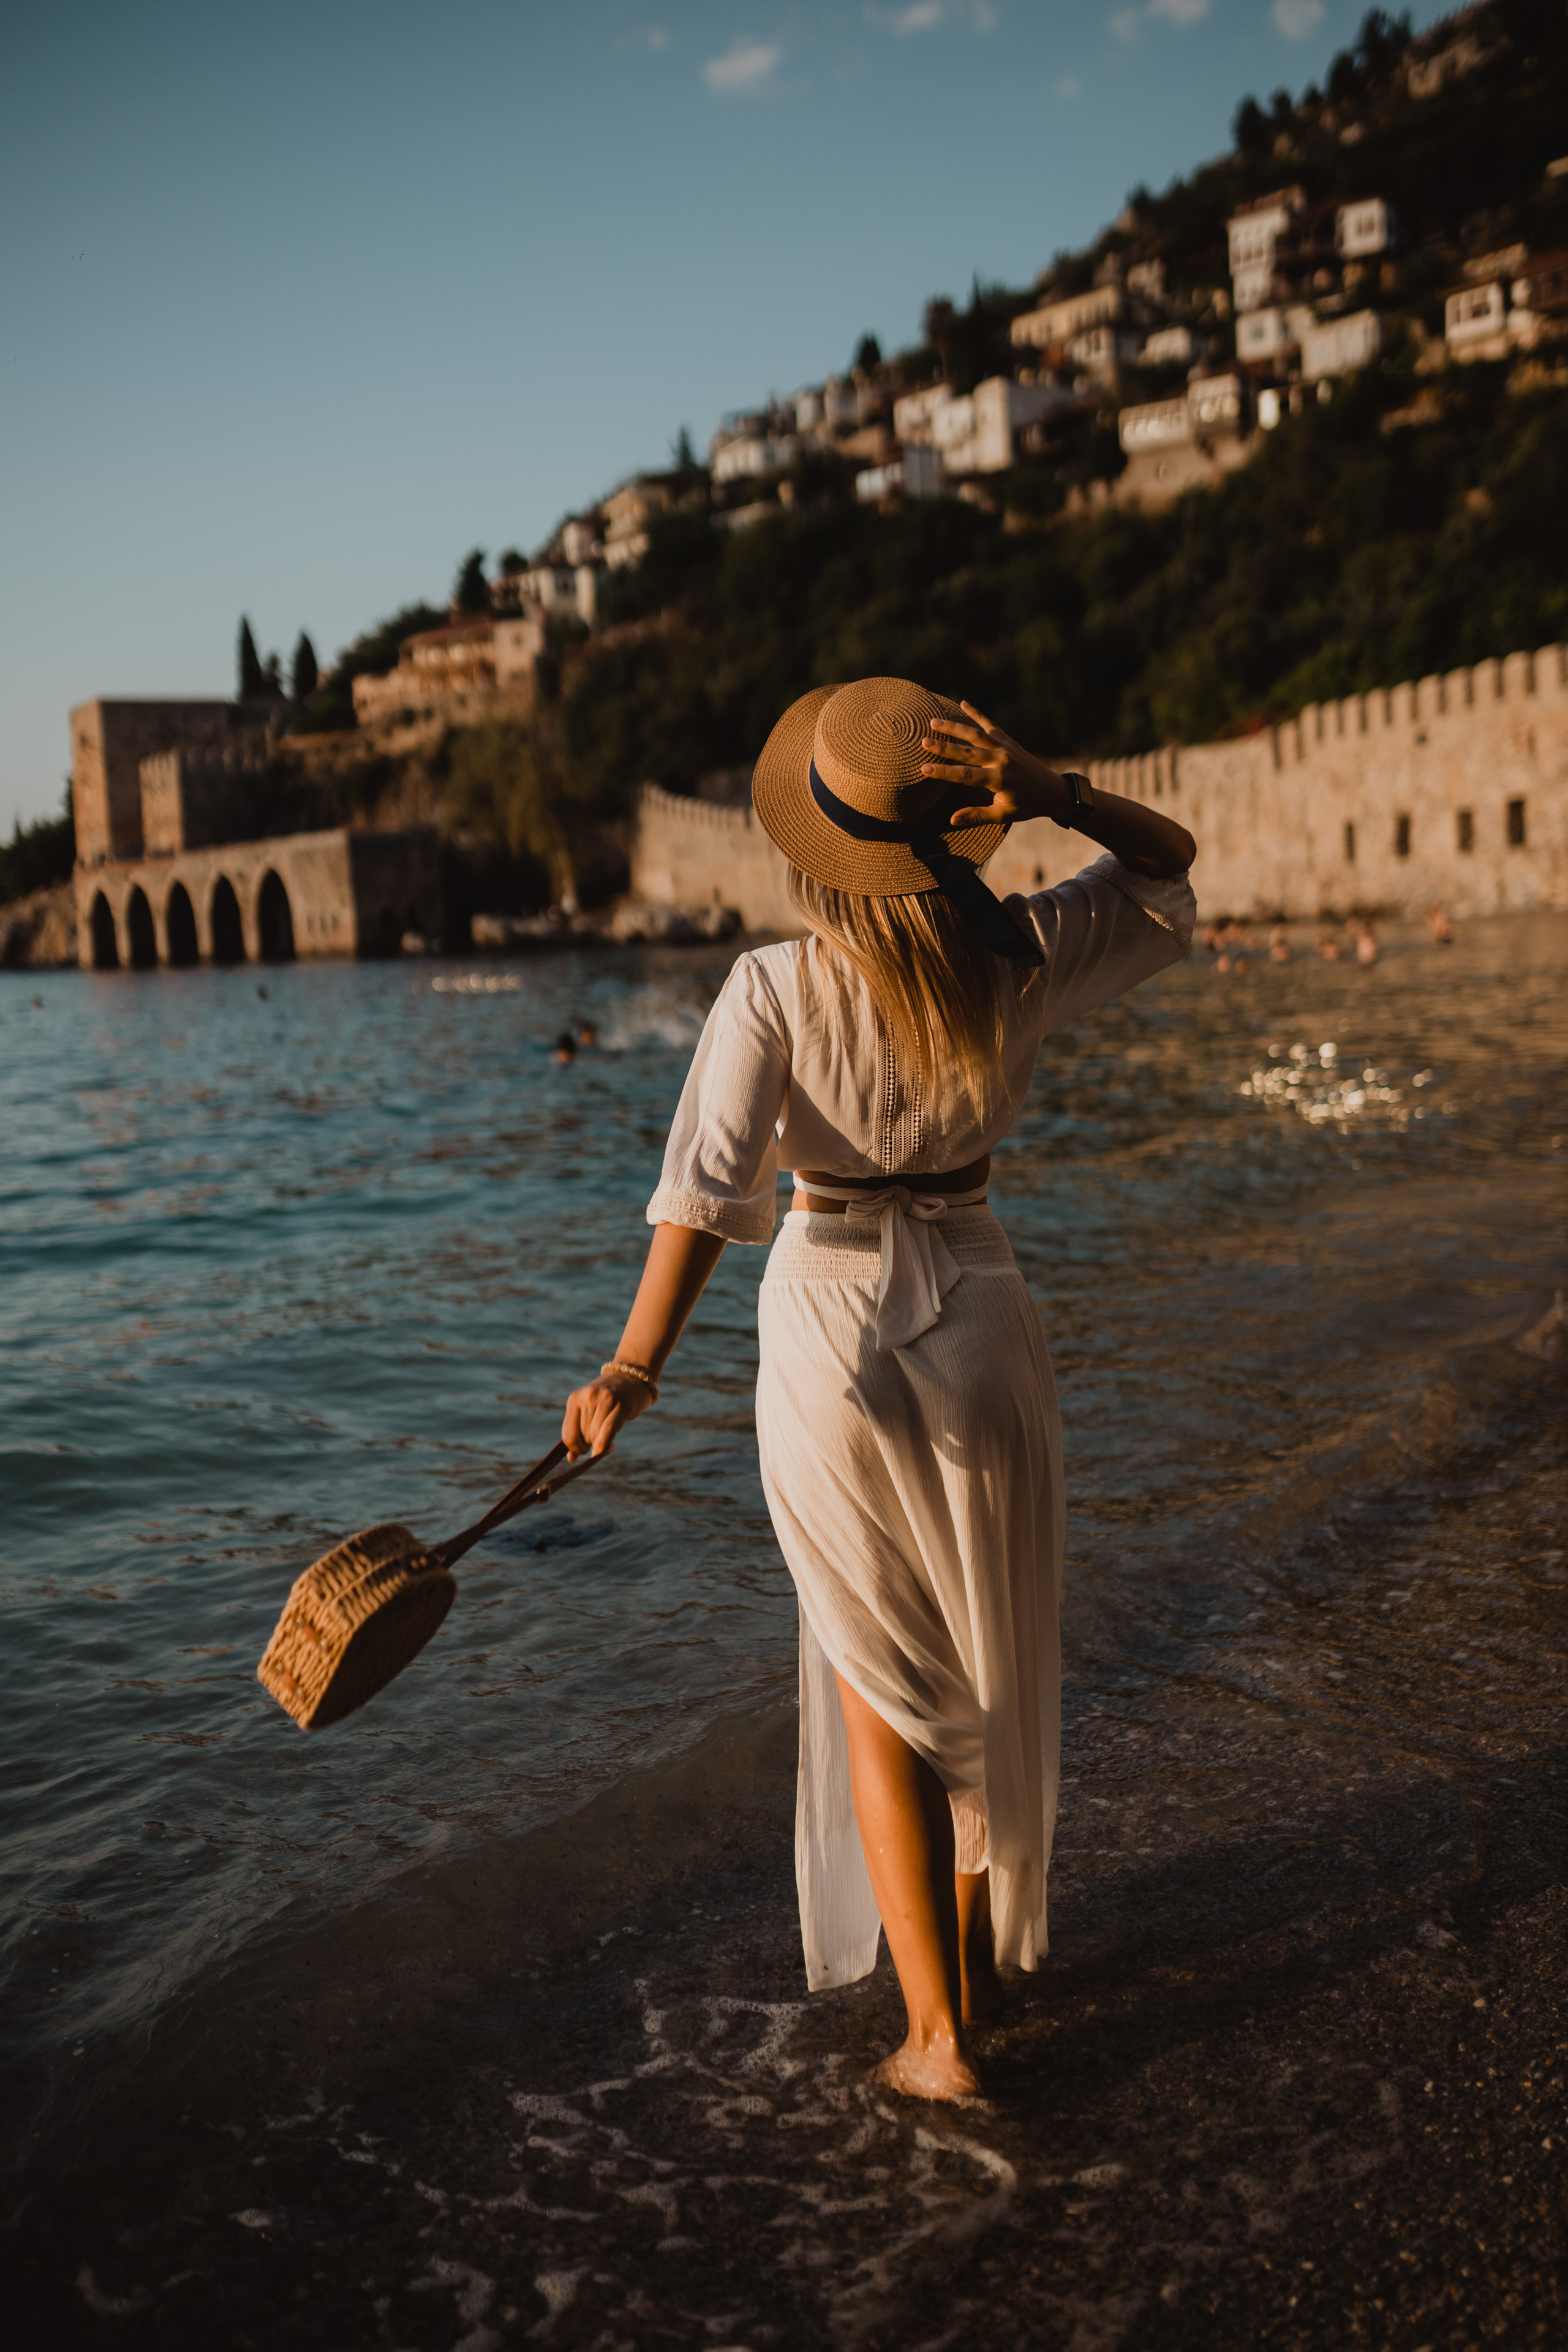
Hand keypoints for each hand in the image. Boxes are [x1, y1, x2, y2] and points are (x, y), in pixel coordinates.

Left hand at [561, 1367, 653, 1458]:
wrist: (631, 1376)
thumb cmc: (608, 1399)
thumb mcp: (588, 1411)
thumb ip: (578, 1432)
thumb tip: (571, 1460)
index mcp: (574, 1399)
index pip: (568, 1435)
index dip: (576, 1449)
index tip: (585, 1450)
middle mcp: (587, 1397)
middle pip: (583, 1437)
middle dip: (591, 1444)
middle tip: (601, 1440)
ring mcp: (604, 1399)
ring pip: (596, 1436)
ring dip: (601, 1444)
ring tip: (609, 1440)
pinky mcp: (621, 1405)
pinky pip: (609, 1430)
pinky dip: (605, 1443)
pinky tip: (607, 1449)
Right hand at [921, 702, 1068, 828]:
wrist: (1052, 791)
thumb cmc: (1026, 806)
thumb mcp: (1003, 815)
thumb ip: (977, 816)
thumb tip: (952, 820)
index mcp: (999, 780)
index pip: (966, 775)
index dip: (944, 772)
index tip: (925, 769)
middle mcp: (1001, 760)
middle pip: (967, 752)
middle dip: (944, 747)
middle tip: (923, 742)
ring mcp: (1005, 747)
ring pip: (976, 734)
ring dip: (954, 727)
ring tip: (934, 722)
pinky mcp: (1009, 740)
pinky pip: (990, 724)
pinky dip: (977, 713)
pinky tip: (963, 703)